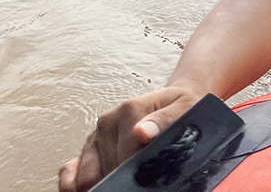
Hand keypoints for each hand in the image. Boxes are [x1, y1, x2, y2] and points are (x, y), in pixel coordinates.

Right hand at [58, 85, 204, 191]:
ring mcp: (95, 136)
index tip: (150, 181)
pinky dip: (72, 185)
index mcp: (130, 109)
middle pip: (109, 167)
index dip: (139, 172)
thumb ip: (166, 119)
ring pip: (87, 174)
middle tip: (141, 185)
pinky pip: (69, 171)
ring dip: (104, 184)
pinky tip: (87, 190)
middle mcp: (107, 122)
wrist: (175, 101)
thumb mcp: (186, 106)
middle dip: (124, 181)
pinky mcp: (88, 149)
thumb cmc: (182, 107)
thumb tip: (141, 133)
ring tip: (123, 186)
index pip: (127, 152)